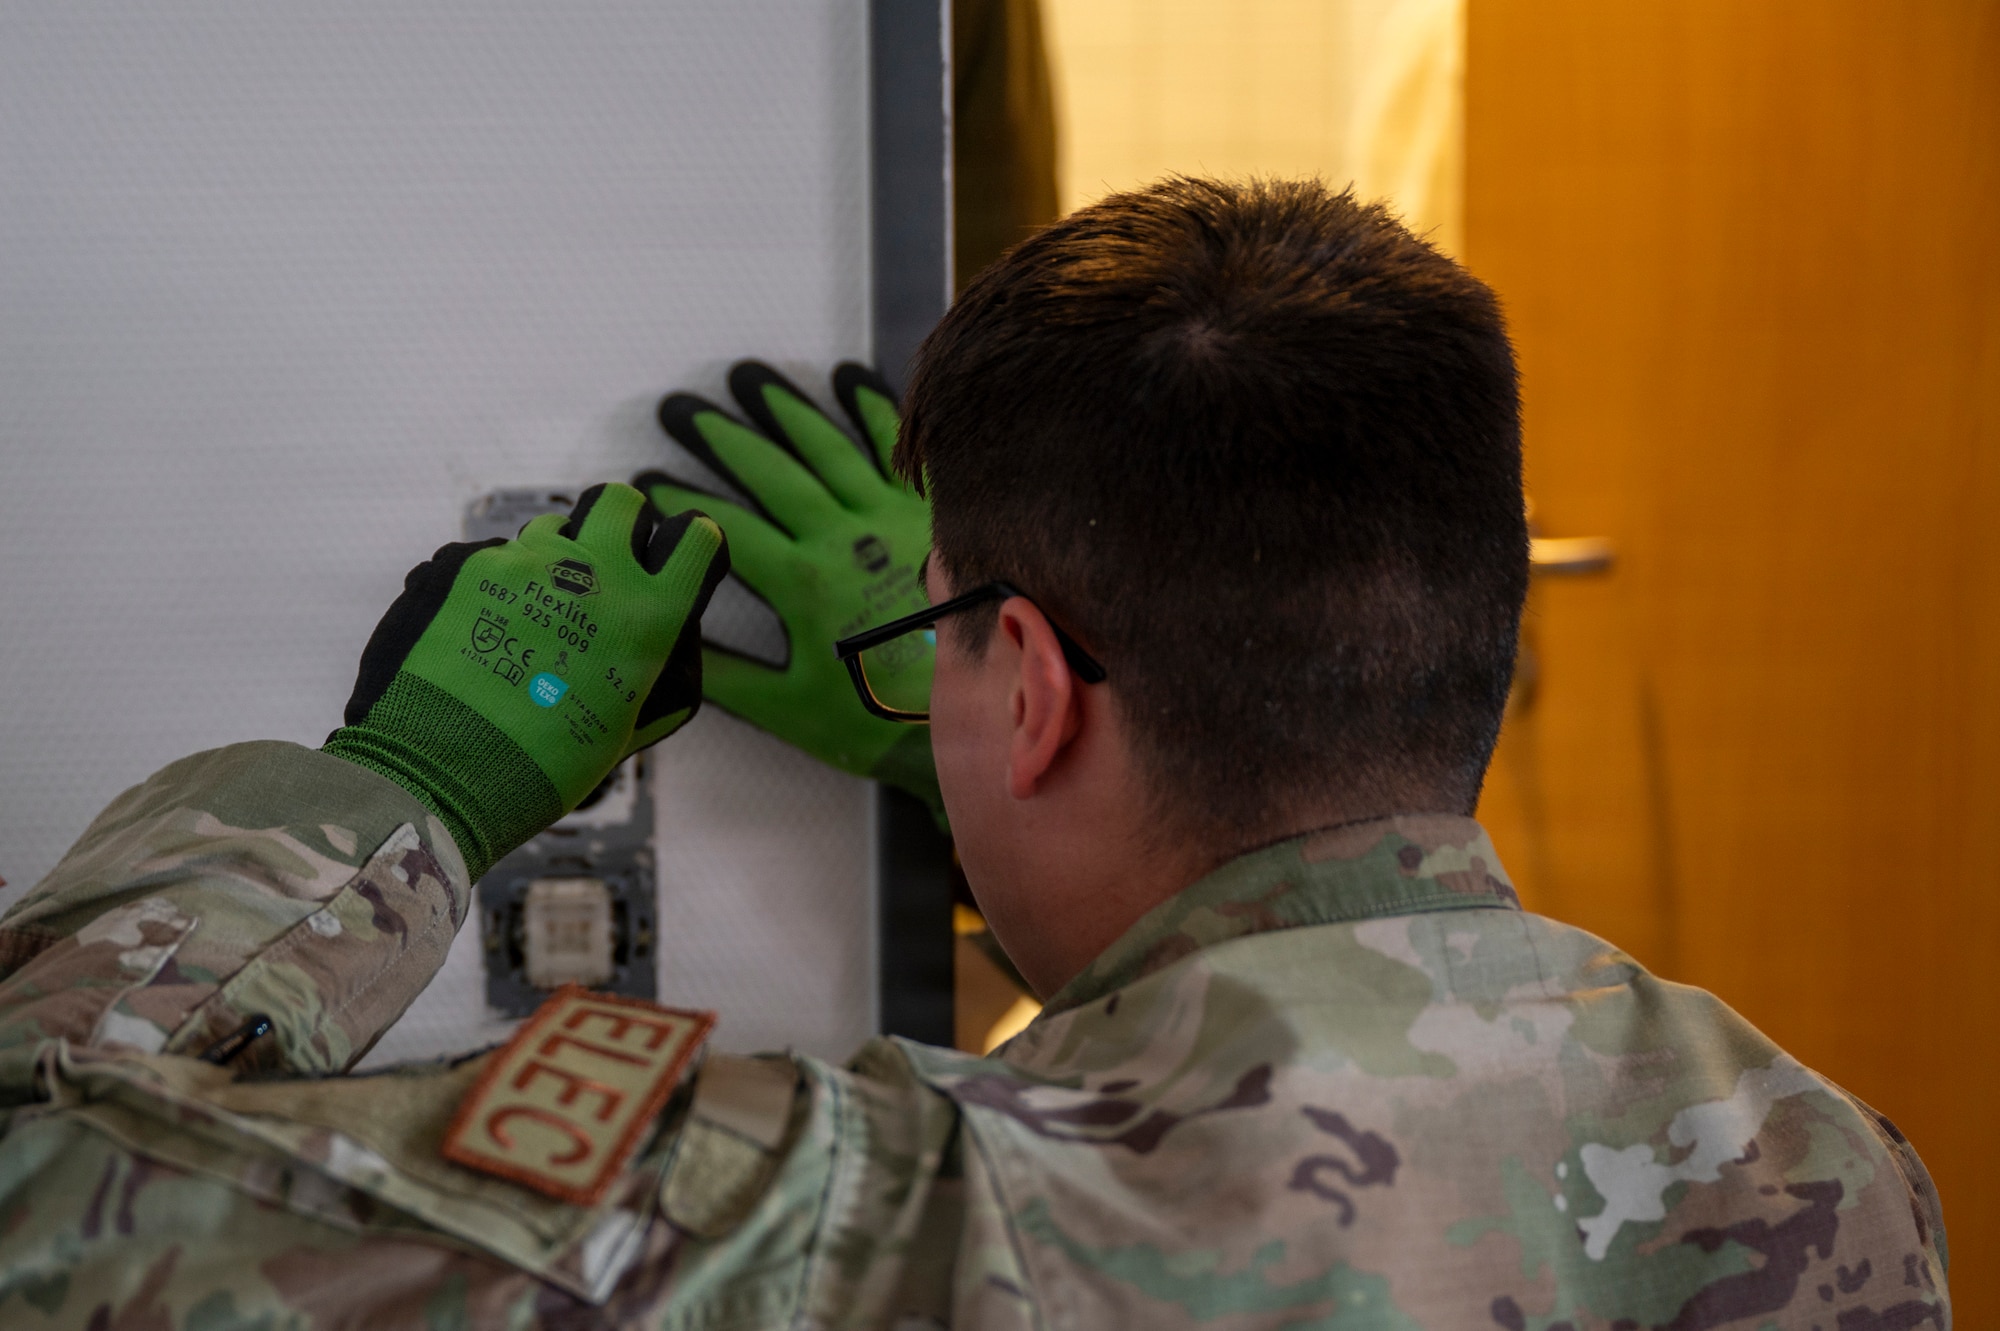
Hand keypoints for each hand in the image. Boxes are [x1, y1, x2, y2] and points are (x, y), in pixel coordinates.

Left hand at [324, 483, 727, 877]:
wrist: (441, 774)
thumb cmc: (542, 767)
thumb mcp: (626, 727)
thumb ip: (650, 672)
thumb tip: (657, 641)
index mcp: (648, 619)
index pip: (697, 539)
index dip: (690, 545)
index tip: (672, 559)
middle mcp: (595, 575)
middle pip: (620, 502)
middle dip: (617, 523)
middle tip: (601, 564)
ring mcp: (525, 562)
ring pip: (551, 529)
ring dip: (550, 562)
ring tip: (527, 620)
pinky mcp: (466, 564)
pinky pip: (491, 560)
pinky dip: (490, 591)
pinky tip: (473, 639)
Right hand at [635, 362, 941, 821]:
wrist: (975, 707)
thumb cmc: (881, 715)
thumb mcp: (791, 707)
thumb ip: (726, 677)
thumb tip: (675, 648)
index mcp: (802, 583)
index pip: (725, 529)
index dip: (682, 503)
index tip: (648, 481)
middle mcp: (842, 538)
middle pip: (770, 473)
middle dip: (722, 437)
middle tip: (684, 407)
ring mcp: (888, 518)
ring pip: (827, 448)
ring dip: (786, 409)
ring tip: (750, 378)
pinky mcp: (927, 512)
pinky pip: (896, 449)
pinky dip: (871, 409)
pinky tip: (848, 380)